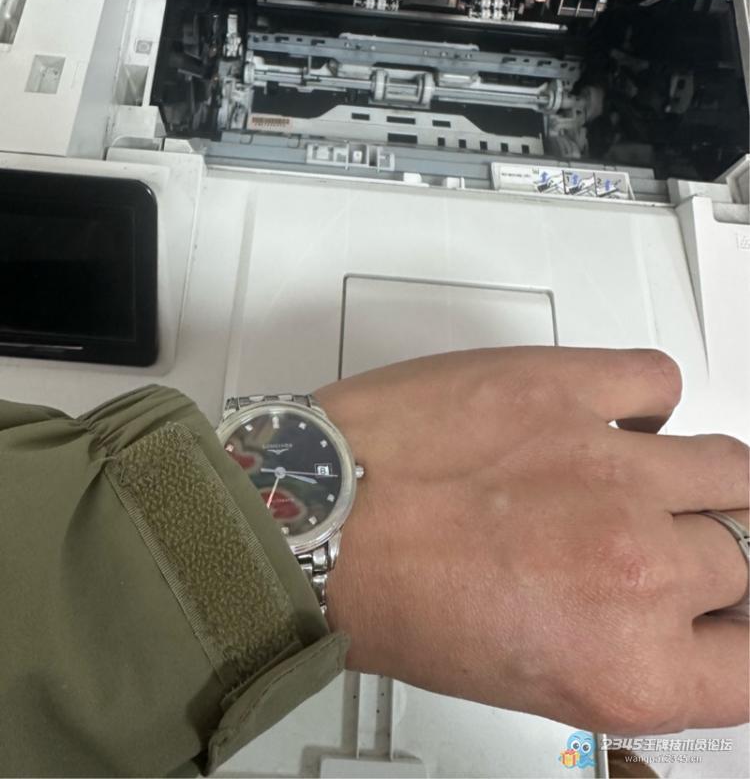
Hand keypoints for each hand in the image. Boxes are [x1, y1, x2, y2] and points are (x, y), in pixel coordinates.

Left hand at [315, 347, 748, 734]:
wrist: (314, 520)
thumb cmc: (391, 599)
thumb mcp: (525, 676)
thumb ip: (622, 651)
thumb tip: (671, 621)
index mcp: (626, 666)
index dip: (739, 632)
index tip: (724, 612)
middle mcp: (634, 569)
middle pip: (739, 554)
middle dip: (701, 554)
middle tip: (654, 541)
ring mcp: (607, 468)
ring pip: (728, 466)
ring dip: (698, 477)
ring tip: (646, 477)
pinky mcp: (565, 389)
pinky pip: (658, 378)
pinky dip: (646, 397)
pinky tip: (609, 416)